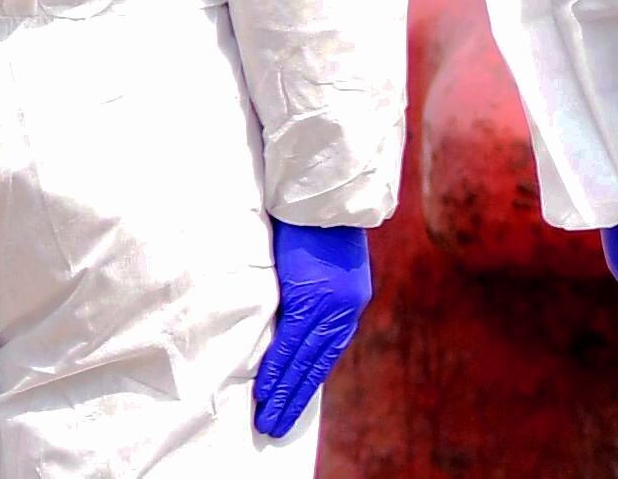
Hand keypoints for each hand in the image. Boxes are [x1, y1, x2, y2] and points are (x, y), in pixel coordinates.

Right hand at [252, 220, 372, 438]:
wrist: (321, 190)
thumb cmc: (314, 216)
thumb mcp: (319, 260)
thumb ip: (311, 288)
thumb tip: (291, 307)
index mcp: (350, 300)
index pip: (327, 352)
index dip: (309, 379)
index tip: (294, 400)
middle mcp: (345, 309)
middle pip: (317, 364)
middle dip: (296, 398)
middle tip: (277, 426)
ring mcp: (330, 306)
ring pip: (304, 360)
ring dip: (284, 392)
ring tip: (269, 419)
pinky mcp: (310, 298)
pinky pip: (292, 343)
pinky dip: (278, 368)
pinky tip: (267, 390)